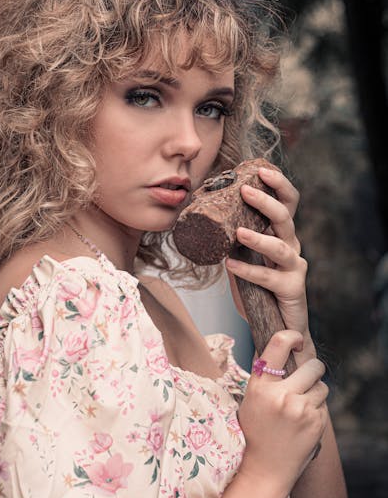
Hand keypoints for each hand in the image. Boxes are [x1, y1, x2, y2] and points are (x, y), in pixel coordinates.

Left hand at [225, 165, 309, 340]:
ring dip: (259, 238)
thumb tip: (202, 220)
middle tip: (245, 190)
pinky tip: (231, 265)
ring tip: (238, 232)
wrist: (278, 326)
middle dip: (266, 201)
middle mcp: (291, 246)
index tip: (260, 170)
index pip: (287, 201)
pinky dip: (248, 270)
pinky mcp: (292, 289)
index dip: (278, 184)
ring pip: (280, 247)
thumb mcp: (242, 259)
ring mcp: (294, 267)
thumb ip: (230, 242)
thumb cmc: (259, 290)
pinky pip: (268, 278)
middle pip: (286, 217)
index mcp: (281, 234)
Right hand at [237, 330, 328, 494]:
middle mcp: (280, 395)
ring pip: (321, 386)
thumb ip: (265, 377)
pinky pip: (323, 406)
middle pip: (313, 366)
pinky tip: (301, 425)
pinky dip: (316, 412)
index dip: (292, 336)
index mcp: (260, 386)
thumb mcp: (250, 400)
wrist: (263, 471)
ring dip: (315, 393)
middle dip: (313, 370)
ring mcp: (300, 410)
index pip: (278, 344)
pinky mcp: (315, 423)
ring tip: (298, 409)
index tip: (297, 341)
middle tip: (306, 378)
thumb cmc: (255, 433)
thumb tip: (280, 346)